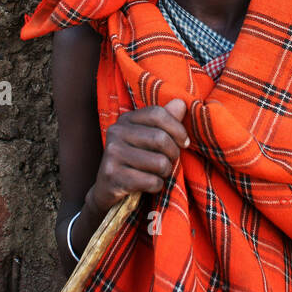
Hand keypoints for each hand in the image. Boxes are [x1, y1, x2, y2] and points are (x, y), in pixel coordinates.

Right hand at [86, 99, 189, 214]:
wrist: (107, 188)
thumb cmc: (135, 160)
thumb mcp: (149, 138)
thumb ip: (165, 120)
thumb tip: (181, 103)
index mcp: (126, 119)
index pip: (157, 113)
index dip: (177, 128)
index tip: (184, 142)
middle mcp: (116, 132)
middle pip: (160, 138)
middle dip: (173, 154)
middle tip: (170, 162)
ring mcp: (112, 154)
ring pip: (159, 162)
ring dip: (165, 172)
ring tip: (157, 173)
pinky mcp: (113, 175)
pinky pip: (151, 181)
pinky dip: (156, 186)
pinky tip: (148, 184)